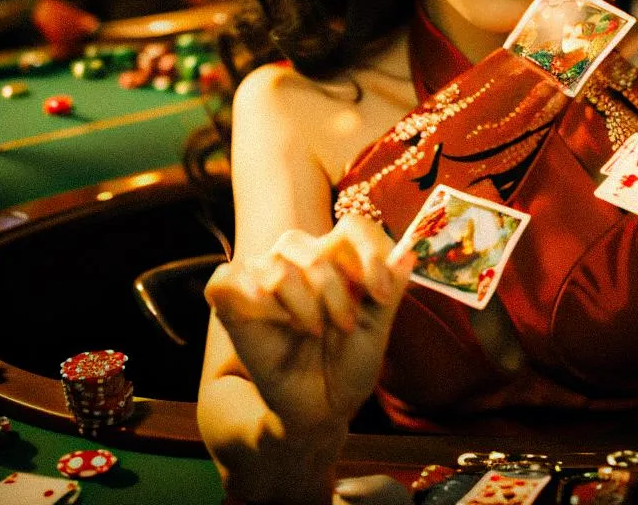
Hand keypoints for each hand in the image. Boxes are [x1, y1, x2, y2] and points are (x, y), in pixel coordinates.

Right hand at [204, 215, 412, 430]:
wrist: (323, 410)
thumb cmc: (349, 367)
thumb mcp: (377, 330)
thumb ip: (389, 290)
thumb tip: (408, 252)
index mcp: (337, 261)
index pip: (351, 227)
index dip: (368, 252)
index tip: (380, 294)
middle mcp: (299, 262)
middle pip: (309, 244)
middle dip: (332, 286)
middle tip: (345, 324)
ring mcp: (263, 281)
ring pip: (275, 264)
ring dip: (301, 301)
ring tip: (313, 331)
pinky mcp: (232, 304)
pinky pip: (228, 277)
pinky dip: (251, 294)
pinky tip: (274, 317)